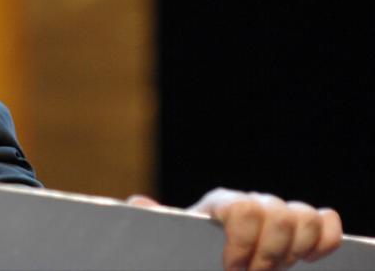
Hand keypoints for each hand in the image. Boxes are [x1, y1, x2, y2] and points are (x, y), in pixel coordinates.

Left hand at [128, 189, 341, 269]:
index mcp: (219, 204)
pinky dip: (324, 240)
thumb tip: (140, 203)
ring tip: (274, 269)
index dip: (241, 242)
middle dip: (268, 253)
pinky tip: (307, 259)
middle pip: (277, 213)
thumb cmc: (187, 252)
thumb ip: (150, 222)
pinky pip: (326, 221)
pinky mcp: (302, 229)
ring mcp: (279, 214)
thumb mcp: (167, 240)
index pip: (241, 208)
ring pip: (304, 216)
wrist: (208, 260)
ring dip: (294, 250)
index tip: (230, 269)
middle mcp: (253, 204)